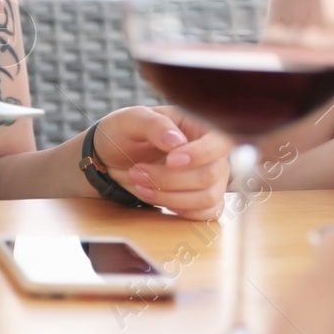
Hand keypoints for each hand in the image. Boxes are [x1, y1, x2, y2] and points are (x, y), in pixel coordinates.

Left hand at [90, 106, 230, 220]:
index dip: (199, 155)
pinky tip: (159, 198)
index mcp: (200, 125)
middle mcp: (212, 152)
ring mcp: (211, 177)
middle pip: (211, 174)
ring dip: (171, 197)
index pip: (219, 141)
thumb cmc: (126, 132)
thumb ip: (155, 125)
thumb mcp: (133, 119)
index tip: (170, 160)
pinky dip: (182, 211)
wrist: (113, 157)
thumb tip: (177, 141)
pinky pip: (207, 213)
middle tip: (138, 172)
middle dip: (170, 179)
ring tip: (141, 187)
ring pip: (208, 197)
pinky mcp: (203, 199)